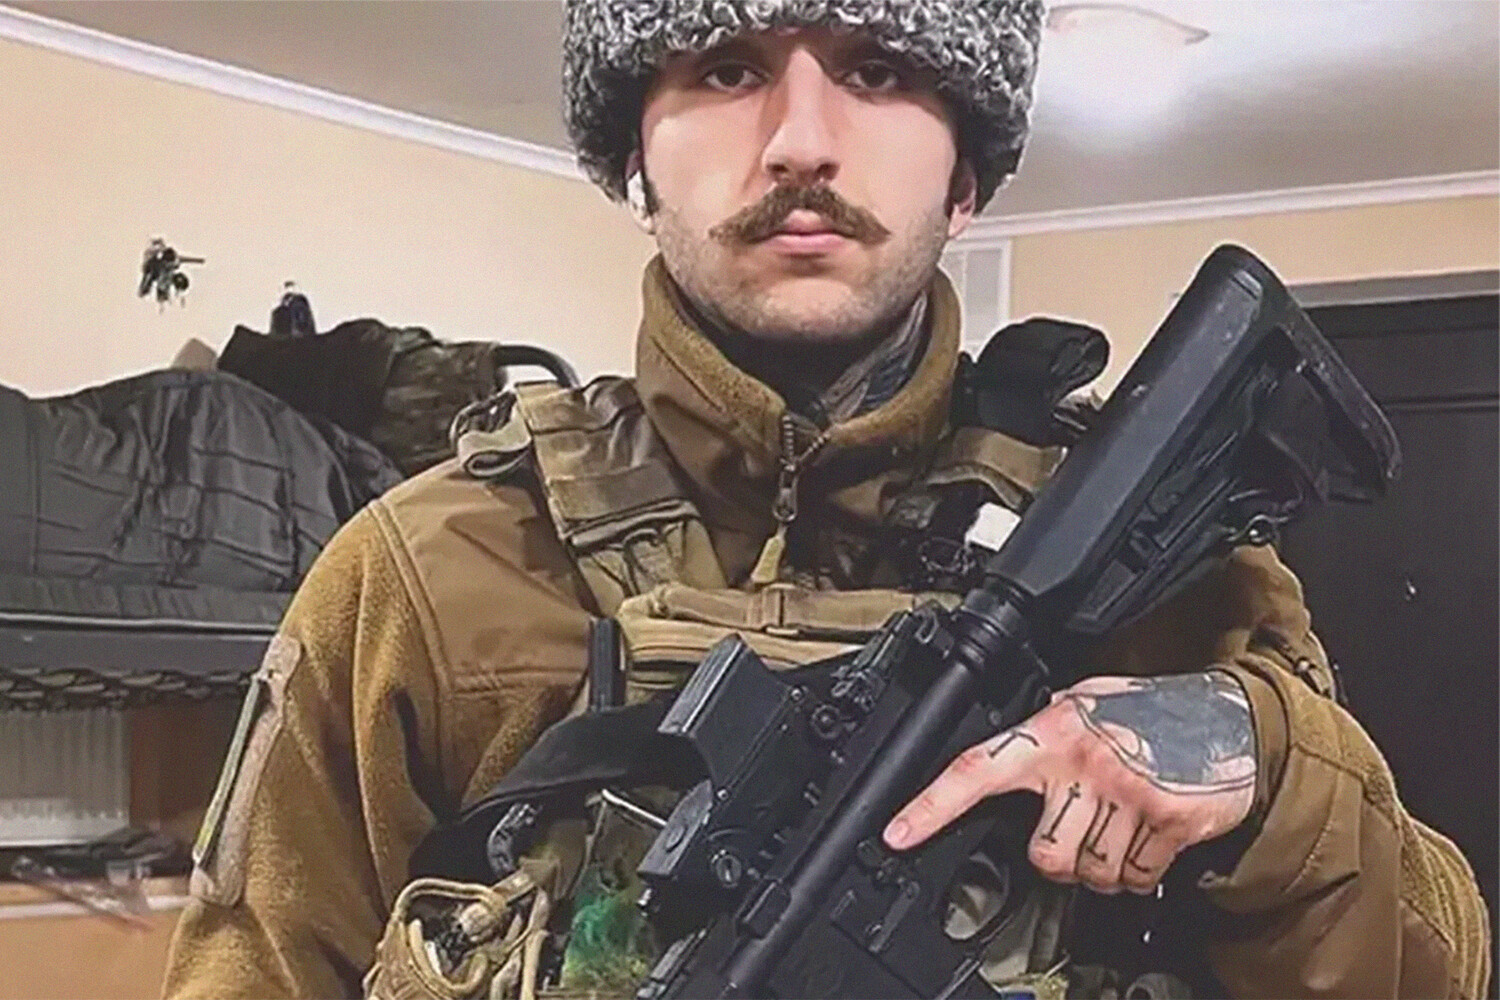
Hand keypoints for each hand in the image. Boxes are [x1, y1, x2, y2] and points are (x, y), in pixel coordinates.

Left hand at [882, 671, 1256, 894]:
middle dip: (1060, 858)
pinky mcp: (1166, 820)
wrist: (1234, 720)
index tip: (898, 833)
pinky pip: (1134, 878)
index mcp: (1051, 732)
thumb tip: (1007, 757)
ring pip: (1089, 873)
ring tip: (1121, 829)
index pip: (977, 769)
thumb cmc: (1153, 714)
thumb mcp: (1086, 702)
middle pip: (1042, 854)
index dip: (932, 805)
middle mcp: (1083, 762)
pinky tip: (1150, 840)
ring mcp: (1127, 791)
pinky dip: (1140, 874)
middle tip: (1083, 831)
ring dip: (1104, 868)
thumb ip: (1045, 731)